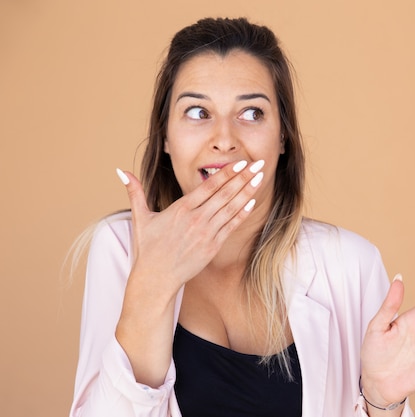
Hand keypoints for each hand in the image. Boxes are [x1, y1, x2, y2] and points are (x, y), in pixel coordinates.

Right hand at [116, 160, 263, 293]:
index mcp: (181, 209)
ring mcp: (206, 233)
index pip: (208, 186)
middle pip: (224, 194)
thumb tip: (120, 171)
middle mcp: (196, 219)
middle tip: (259, 164)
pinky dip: (242, 214)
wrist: (156, 278)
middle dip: (243, 178)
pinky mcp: (212, 247)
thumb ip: (134, 192)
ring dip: (247, 192)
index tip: (240, 162)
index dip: (226, 173)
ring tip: (260, 179)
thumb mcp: (140, 217)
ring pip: (231, 208)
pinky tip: (252, 202)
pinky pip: (230, 226)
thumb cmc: (148, 248)